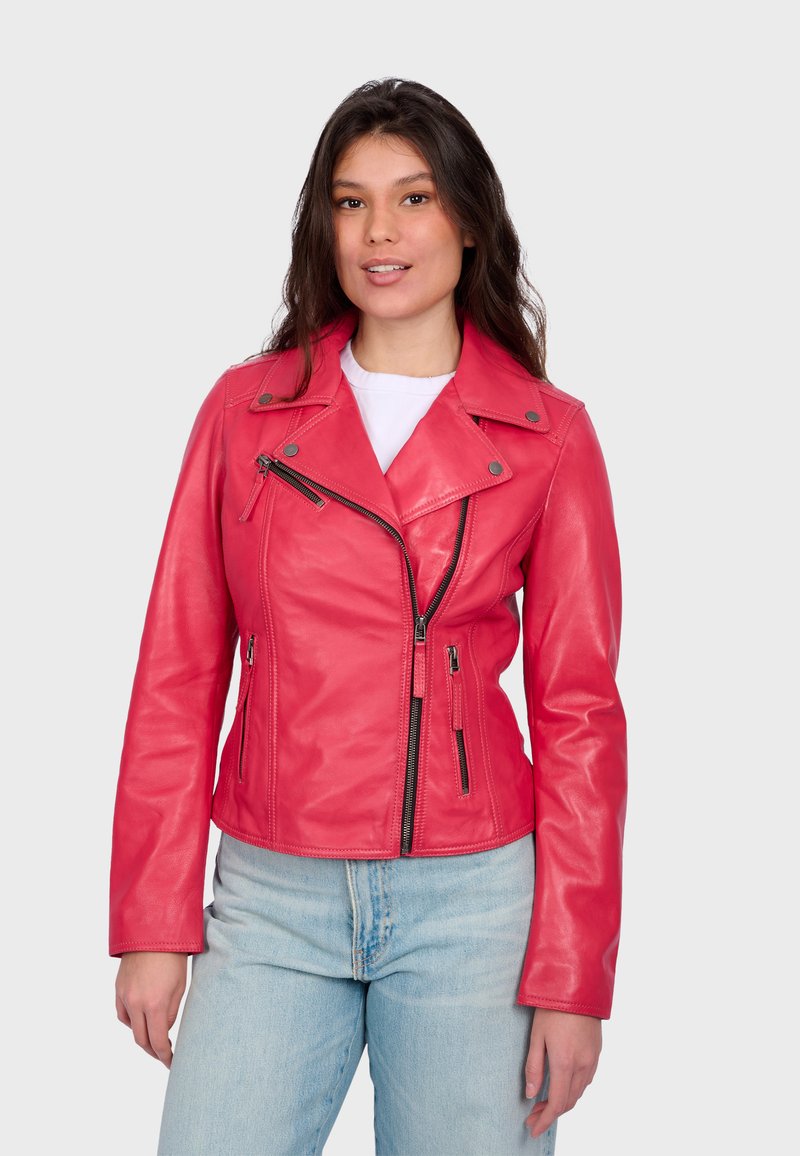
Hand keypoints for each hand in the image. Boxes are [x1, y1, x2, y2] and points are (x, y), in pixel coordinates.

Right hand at [115, 952, 188, 1068]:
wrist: (152, 931)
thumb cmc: (172, 956)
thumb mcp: (180, 986)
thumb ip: (171, 1012)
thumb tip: (164, 1030)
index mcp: (154, 1004)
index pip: (157, 1041)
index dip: (164, 1056)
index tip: (171, 1063)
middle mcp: (136, 1003)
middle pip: (141, 1040)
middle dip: (153, 1051)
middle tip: (164, 1055)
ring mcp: (125, 996)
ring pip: (131, 1027)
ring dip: (142, 1035)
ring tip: (155, 1037)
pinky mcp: (118, 988)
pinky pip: (122, 1014)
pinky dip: (131, 1022)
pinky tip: (141, 1021)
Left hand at [524, 1008, 601, 1138]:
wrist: (579, 985)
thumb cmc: (553, 1007)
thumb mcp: (536, 1035)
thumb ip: (533, 1067)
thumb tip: (530, 1094)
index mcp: (565, 1062)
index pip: (556, 1103)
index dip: (544, 1120)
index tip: (532, 1128)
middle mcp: (582, 1065)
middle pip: (568, 1101)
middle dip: (550, 1113)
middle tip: (533, 1116)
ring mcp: (592, 1060)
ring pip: (578, 1092)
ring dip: (562, 1102)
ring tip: (543, 1103)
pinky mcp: (596, 1052)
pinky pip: (586, 1080)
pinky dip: (572, 1090)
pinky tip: (561, 1085)